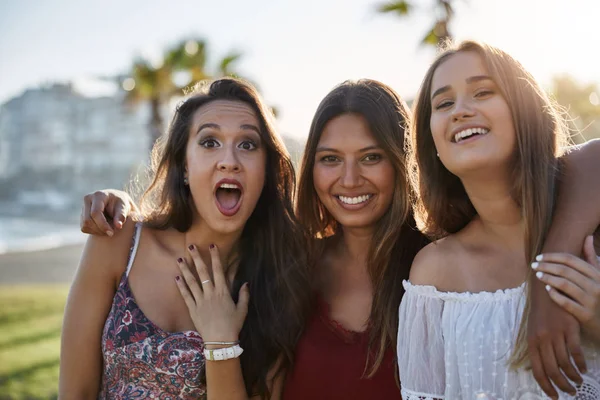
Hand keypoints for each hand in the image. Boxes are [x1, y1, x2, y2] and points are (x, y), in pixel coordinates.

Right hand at [80, 190, 134, 235]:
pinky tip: (103, 227)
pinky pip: (84, 228)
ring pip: (85, 225)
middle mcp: (88, 199)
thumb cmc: (121, 204)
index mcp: (99, 195)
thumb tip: (118, 226)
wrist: (116, 202)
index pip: (95, 212)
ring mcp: (83, 207)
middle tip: (112, 232)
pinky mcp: (82, 215)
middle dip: (100, 229)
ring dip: (98, 231)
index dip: (102, 224)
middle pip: (88, 220)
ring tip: (109, 228)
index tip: (111, 233)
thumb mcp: (124, 208)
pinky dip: (94, 231)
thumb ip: (121, 216)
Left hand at [175, 244, 248, 341]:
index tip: (212, 246)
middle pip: (202, 273)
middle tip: (191, 246)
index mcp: (223, 292)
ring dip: (185, 270)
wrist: (220, 341)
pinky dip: (181, 286)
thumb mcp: (242, 310)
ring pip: (191, 282)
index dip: (215, 257)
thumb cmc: (233, 325)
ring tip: (180, 259)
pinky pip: (186, 295)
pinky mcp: (193, 309)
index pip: (218, 270)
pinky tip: (176, 278)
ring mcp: (200, 301)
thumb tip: (246, 283)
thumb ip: (244, 295)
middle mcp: (210, 294)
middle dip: (197, 258)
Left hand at [527, 282, 583, 396]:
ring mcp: (556, 334)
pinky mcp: (569, 328)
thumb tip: (542, 371)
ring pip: (566, 363)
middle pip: (553, 370)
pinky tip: (585, 368)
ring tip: (578, 381)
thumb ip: (537, 350)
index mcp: (531, 343)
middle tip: (570, 392)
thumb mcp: (532, 332)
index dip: (546, 387)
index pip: (538, 371)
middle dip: (562, 386)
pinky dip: (581, 362)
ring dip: (573, 376)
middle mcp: (542, 340)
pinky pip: (576, 351)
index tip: (554, 397)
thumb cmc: (540, 314)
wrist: (545, 291)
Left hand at [534, 235, 599, 340]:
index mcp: (598, 275)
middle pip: (566, 271)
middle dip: (547, 266)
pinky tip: (547, 289)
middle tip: (534, 265)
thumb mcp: (599, 276)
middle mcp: (596, 286)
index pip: (572, 260)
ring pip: (565, 285)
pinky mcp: (586, 316)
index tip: (540, 256)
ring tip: (538, 274)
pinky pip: (567, 303)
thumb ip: (591, 257)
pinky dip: (555, 295)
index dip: (553, 256)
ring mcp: (591, 301)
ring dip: (548, 278)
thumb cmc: (599, 294)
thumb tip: (587, 236)